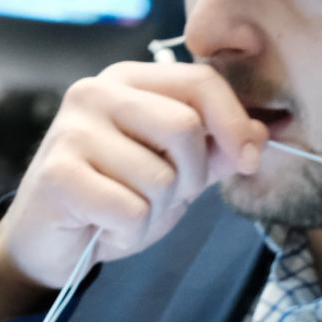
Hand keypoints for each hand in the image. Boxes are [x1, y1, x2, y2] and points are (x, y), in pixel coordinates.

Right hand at [0, 61, 268, 321]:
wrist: (56, 241)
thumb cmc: (118, 198)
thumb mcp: (180, 171)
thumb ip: (219, 148)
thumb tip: (266, 132)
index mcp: (130, 81)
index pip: (201, 80)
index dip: (236, 123)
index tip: (248, 160)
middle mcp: (95, 93)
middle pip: (185, 127)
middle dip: (190, 176)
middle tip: (161, 194)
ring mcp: (72, 130)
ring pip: (160, 177)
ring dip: (156, 210)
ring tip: (126, 209)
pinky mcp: (57, 174)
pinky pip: (132, 210)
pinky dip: (130, 231)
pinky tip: (105, 225)